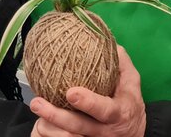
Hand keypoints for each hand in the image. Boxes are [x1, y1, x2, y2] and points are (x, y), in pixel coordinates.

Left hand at [29, 46, 145, 136]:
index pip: (103, 110)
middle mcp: (105, 130)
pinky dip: (50, 133)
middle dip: (56, 116)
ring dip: (49, 126)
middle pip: (78, 127)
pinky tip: (39, 121)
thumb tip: (107, 42)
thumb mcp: (132, 83)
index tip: (71, 92)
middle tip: (37, 102)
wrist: (135, 134)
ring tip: (36, 110)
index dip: (88, 103)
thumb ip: (121, 62)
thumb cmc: (129, 104)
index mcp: (118, 113)